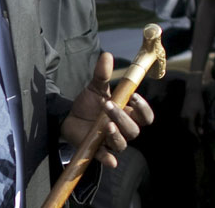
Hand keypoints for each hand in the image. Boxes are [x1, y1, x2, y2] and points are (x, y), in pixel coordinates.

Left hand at [60, 52, 154, 167]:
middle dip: (122, 118)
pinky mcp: (97, 150)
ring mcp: (111, 141)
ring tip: (106, 124)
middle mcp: (123, 130)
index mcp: (128, 114)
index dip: (143, 109)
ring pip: (122, 143)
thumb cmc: (89, 103)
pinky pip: (107, 158)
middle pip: (134, 130)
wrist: (69, 116)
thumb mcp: (95, 88)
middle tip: (107, 105)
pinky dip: (109, 159)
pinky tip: (110, 160)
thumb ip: (102, 74)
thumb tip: (107, 55)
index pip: (145, 117)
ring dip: (116, 134)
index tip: (134, 97)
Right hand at [181, 80, 204, 136]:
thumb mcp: (202, 113)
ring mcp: (180, 116)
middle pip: (186, 130)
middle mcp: (183, 118)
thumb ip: (200, 123)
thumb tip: (200, 133)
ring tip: (193, 136)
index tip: (200, 142)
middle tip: (197, 141)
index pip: (191, 131)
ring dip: (188, 132)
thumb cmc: (198, 102)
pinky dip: (186, 127)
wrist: (191, 93)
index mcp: (189, 118)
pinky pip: (182, 123)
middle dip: (191, 136)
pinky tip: (190, 129)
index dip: (195, 137)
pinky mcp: (180, 114)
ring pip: (184, 127)